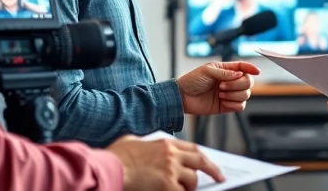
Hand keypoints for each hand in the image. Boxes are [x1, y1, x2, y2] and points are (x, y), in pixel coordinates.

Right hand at [106, 135, 223, 190]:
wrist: (109, 168)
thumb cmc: (115, 157)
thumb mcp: (131, 142)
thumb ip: (144, 143)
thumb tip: (143, 146)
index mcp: (165, 143)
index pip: (193, 149)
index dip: (205, 158)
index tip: (212, 166)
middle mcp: (172, 155)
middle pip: (200, 162)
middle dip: (211, 171)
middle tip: (218, 179)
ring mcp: (171, 170)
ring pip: (192, 181)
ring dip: (188, 188)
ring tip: (178, 190)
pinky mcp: (167, 185)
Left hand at [177, 61, 259, 114]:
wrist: (182, 97)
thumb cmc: (191, 81)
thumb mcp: (207, 71)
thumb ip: (225, 73)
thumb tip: (240, 75)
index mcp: (225, 70)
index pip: (243, 67)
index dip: (251, 68)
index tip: (257, 71)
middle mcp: (230, 82)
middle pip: (248, 82)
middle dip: (239, 84)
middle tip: (223, 86)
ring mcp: (229, 94)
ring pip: (246, 94)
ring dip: (234, 94)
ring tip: (220, 94)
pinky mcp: (226, 106)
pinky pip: (240, 106)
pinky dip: (235, 104)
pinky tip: (224, 102)